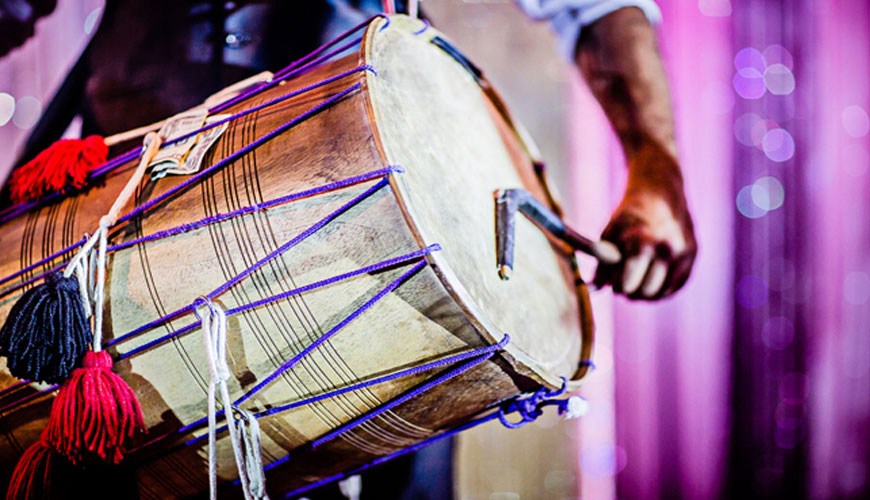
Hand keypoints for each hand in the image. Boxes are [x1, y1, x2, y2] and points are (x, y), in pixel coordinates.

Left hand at [593, 144, 695, 299]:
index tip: (613, 280)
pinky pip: (674, 289)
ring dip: (645, 293)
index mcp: (641, 242)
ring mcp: (682, 253)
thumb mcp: (610, 235)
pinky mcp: (692, 257)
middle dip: (631, 291)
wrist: (660, 194)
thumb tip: (592, 289)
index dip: (617, 285)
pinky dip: (660, 289)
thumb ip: (601, 264)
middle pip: (644, 292)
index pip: (627, 284)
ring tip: (636, 279)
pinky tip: (651, 277)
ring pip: (660, 294)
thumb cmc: (629, 218)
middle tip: (624, 281)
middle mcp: (665, 249)